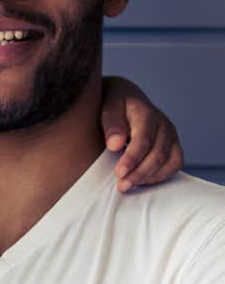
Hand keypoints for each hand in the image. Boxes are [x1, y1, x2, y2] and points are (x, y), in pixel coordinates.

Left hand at [100, 77, 182, 191]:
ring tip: (129, 185)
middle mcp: (163, 124)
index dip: (132, 159)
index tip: (119, 173)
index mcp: (146, 113)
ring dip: (150, 177)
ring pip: (170, 161)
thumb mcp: (108, 106)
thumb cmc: (114, 103)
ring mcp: (170, 135)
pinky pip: (175, 164)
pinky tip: (142, 181)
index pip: (143, 140)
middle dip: (139, 173)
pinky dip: (161, 175)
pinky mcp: (173, 145)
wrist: (124, 97)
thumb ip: (111, 123)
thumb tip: (115, 145)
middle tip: (122, 186)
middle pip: (157, 154)